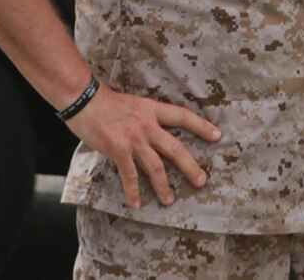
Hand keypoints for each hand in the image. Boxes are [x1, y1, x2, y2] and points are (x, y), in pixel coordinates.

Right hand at [65, 86, 221, 209]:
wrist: (84, 99)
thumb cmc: (106, 101)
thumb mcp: (134, 104)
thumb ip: (145, 118)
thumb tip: (153, 132)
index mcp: (153, 110)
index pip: (183, 117)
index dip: (202, 126)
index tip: (218, 135)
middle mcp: (148, 125)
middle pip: (176, 148)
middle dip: (190, 167)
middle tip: (202, 181)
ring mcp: (134, 139)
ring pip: (156, 166)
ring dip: (163, 186)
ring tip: (169, 200)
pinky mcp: (118, 150)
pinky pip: (130, 175)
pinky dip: (133, 191)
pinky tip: (136, 203)